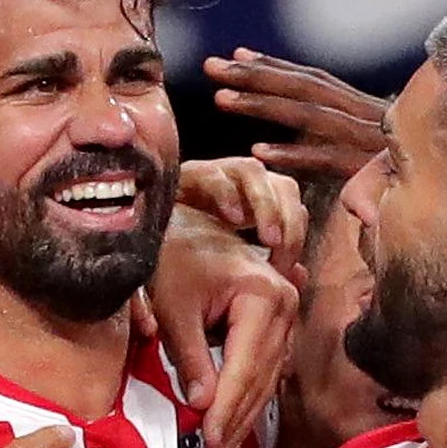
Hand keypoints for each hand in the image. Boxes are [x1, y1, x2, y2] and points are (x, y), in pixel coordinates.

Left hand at [143, 206, 298, 447]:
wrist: (185, 223)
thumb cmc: (173, 257)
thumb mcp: (173, 305)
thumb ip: (188, 355)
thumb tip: (200, 404)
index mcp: (262, 294)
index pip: (245, 366)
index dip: (226, 409)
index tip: (207, 443)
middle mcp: (285, 303)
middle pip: (261, 376)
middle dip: (236, 420)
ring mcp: (287, 312)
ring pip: (268, 377)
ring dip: (245, 416)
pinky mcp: (278, 321)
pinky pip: (267, 368)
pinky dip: (249, 397)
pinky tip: (233, 424)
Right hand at [179, 156, 311, 277]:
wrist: (145, 238)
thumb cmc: (190, 256)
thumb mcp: (234, 264)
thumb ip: (266, 267)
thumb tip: (301, 275)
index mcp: (258, 204)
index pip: (294, 208)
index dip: (296, 235)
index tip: (285, 269)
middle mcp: (241, 185)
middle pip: (283, 186)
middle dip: (289, 219)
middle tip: (281, 251)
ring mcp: (216, 174)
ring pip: (254, 172)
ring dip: (266, 206)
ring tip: (268, 239)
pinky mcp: (188, 175)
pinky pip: (214, 175)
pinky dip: (226, 195)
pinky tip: (231, 220)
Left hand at [206, 49, 386, 178]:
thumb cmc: (415, 167)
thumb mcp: (384, 142)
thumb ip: (351, 132)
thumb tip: (319, 130)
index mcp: (363, 106)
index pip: (312, 79)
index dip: (274, 65)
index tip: (237, 54)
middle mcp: (363, 114)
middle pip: (302, 87)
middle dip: (254, 74)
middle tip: (211, 66)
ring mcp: (366, 139)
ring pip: (307, 115)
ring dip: (262, 105)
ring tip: (221, 99)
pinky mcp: (368, 168)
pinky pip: (325, 159)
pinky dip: (292, 154)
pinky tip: (258, 152)